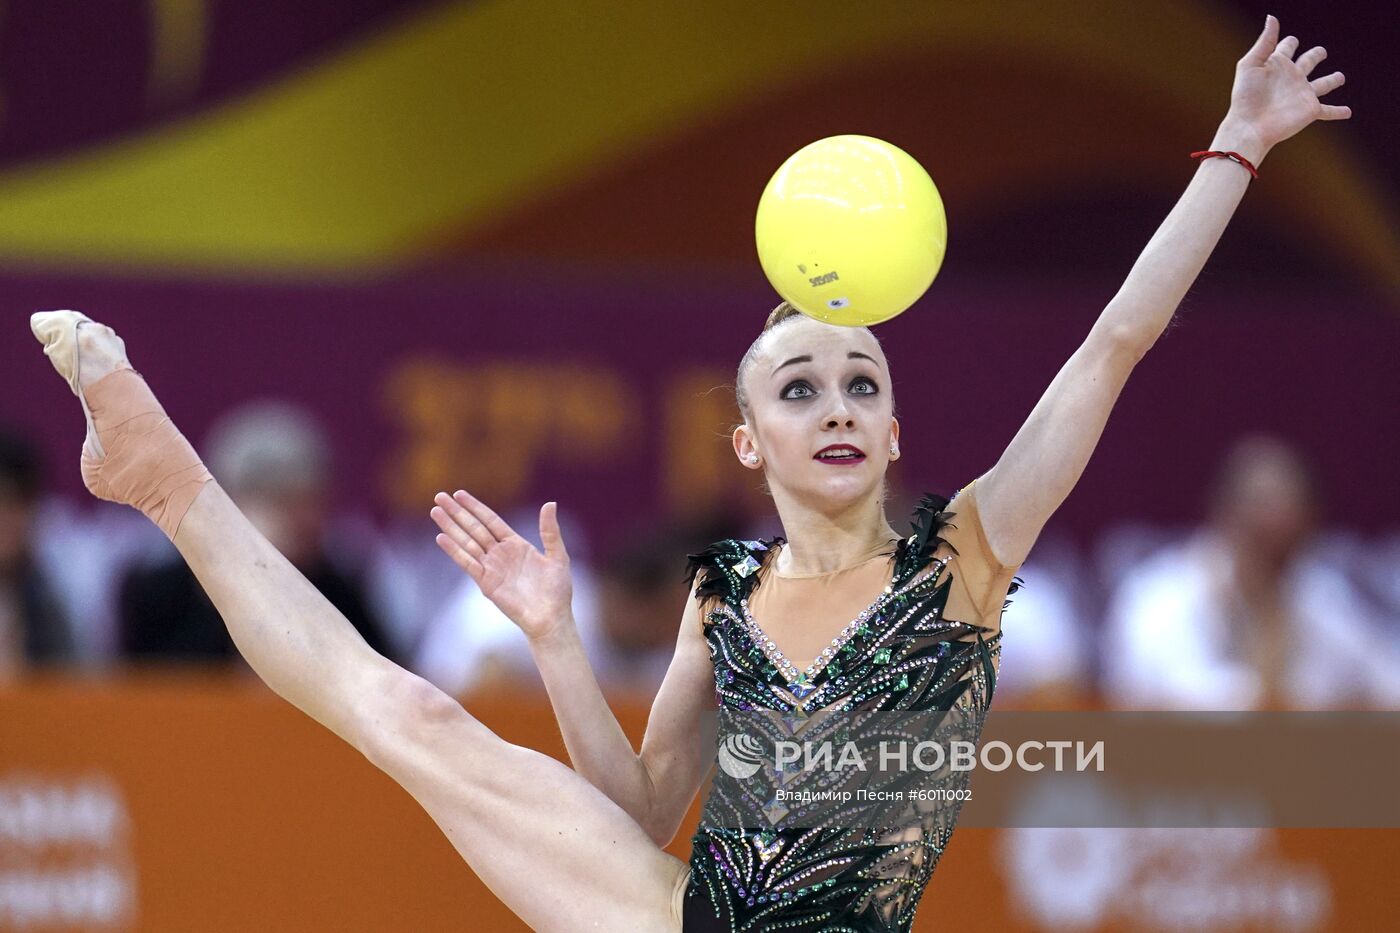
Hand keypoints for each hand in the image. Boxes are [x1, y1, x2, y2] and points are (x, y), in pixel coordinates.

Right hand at [431, 491, 573, 641]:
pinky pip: (468, 563)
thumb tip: (550, 503)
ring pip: (467, 542)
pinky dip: (455, 551)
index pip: (491, 520)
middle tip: (439, 496)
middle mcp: (500, 554)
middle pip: (474, 528)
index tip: (459, 493)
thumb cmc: (557, 590)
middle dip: (457, 512)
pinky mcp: (486, 583)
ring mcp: (491, 568)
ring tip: (435, 511)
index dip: (475, 507)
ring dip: (450, 527)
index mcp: (516, 545)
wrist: (551, 618)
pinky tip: (441, 537)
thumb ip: (550, 530)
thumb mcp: (557, 556)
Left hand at [1222, 15, 1349, 158]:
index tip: (1290, 41)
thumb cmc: (1245, 96)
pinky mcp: (1310, 110)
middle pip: (1308, 62)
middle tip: (1320, 52)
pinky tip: (1348, 112)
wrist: (1249, 126)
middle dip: (1315, 56)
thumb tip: (1272, 17)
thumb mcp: (1250, 64)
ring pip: (1322, 84)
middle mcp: (1292, 78)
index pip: (1286, 48)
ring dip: (1332, 80)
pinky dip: (1338, 111)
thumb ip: (1265, 42)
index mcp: (1277, 65)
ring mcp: (1302, 93)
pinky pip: (1328, 110)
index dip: (1289, 43)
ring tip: (1340, 77)